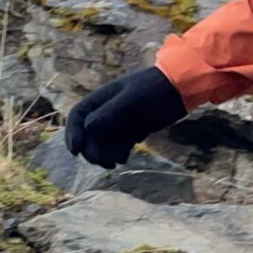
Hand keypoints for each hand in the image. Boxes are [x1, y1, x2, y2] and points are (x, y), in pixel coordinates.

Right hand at [64, 67, 185, 167]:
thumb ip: (110, 112)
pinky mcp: (133, 130)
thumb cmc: (154, 89)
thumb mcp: (132, 99)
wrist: (180, 89)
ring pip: (104, 142)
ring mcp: (120, 121)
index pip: (78, 117)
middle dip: (92, 150)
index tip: (76, 151)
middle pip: (89, 134)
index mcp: (101, 99)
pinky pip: (119, 145)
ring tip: (116, 162)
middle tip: (103, 162)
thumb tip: (88, 127)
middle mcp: (107, 111)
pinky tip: (125, 157)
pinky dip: (118, 153)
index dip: (73, 134)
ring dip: (105, 155)